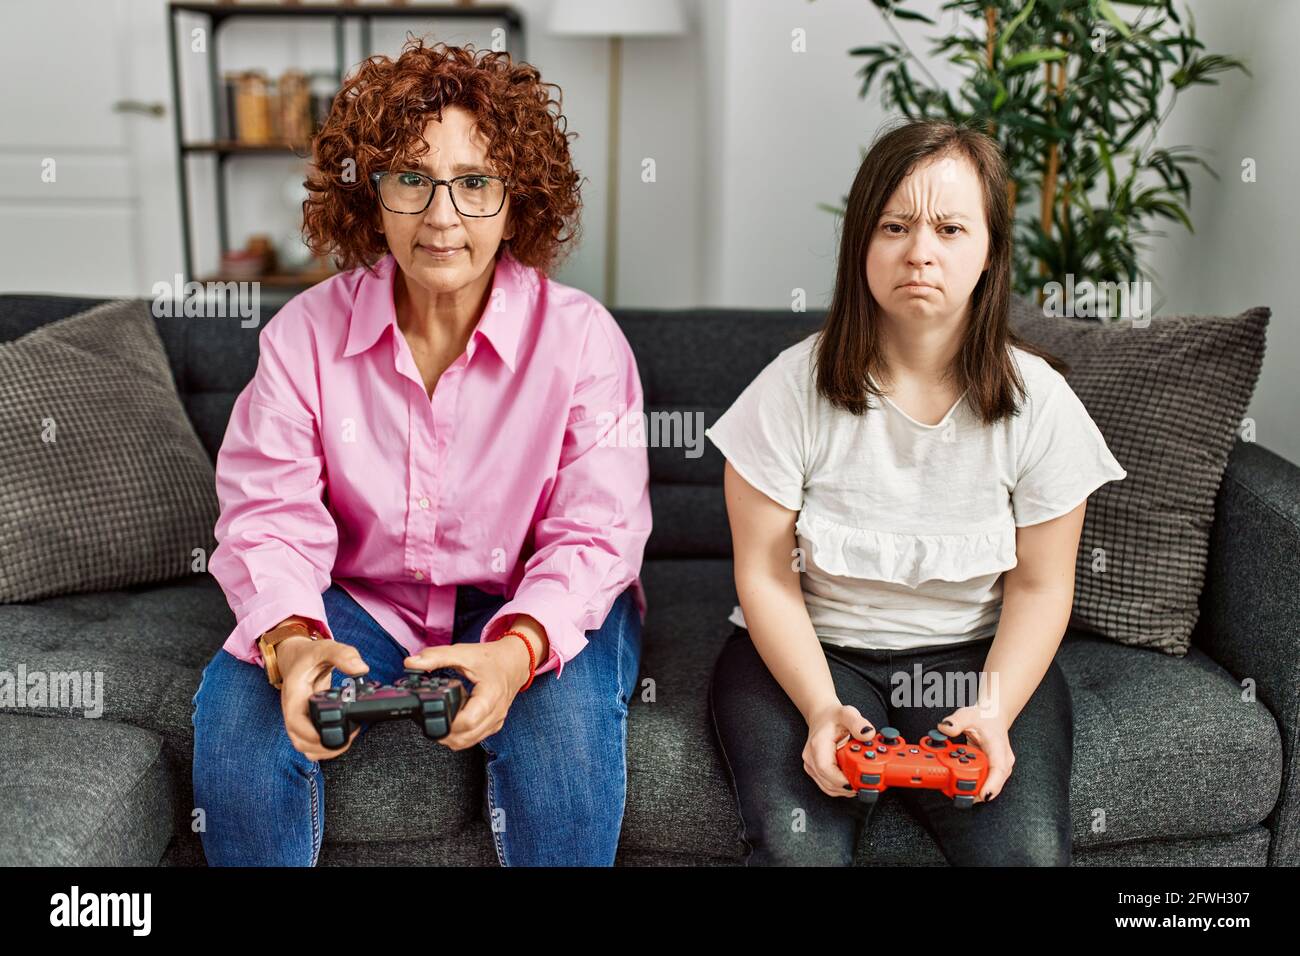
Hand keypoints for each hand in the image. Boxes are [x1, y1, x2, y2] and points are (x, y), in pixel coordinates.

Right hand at [277, 635, 369, 760]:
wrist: (296, 657)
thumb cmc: (309, 655)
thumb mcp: (325, 648)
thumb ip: (343, 655)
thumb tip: (361, 669)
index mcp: (294, 695)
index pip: (295, 723)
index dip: (311, 734)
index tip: (331, 734)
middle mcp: (294, 711)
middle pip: (300, 742)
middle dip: (323, 746)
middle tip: (349, 737)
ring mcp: (300, 718)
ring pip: (305, 746)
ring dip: (324, 750)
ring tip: (347, 739)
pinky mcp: (308, 721)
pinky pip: (312, 742)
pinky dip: (325, 746)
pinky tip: (343, 737)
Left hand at [403, 630, 537, 750]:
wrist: (515, 661)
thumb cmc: (491, 658)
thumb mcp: (463, 653)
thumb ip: (436, 657)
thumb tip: (410, 663)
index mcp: (490, 696)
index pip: (467, 722)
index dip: (446, 722)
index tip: (432, 713)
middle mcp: (496, 713)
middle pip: (465, 738)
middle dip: (443, 733)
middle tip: (429, 719)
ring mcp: (496, 721)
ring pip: (469, 742)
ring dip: (451, 736)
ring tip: (441, 718)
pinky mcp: (494, 725)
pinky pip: (475, 738)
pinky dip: (461, 735)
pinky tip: (455, 720)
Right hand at [803, 701, 875, 797]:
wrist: (822, 716)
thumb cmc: (833, 717)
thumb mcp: (847, 713)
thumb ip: (858, 723)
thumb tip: (868, 734)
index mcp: (817, 745)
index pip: (826, 769)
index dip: (842, 780)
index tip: (857, 783)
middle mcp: (811, 758)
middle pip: (828, 782)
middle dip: (848, 787)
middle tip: (866, 784)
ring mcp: (812, 766)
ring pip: (828, 788)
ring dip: (846, 789)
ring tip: (861, 782)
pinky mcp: (816, 771)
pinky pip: (828, 785)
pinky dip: (841, 787)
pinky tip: (852, 781)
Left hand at [938, 707, 1012, 802]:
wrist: (994, 715)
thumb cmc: (985, 716)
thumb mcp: (968, 715)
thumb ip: (955, 722)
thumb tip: (944, 729)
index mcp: (998, 749)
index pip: (999, 770)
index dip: (992, 785)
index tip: (984, 795)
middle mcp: (1002, 761)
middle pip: (991, 783)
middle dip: (974, 790)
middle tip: (954, 790)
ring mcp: (998, 768)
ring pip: (987, 785)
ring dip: (971, 788)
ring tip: (952, 785)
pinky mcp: (991, 770)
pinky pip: (982, 782)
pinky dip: (970, 784)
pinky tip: (957, 782)